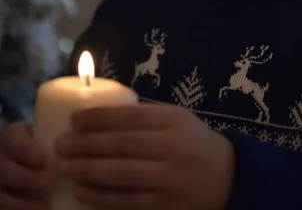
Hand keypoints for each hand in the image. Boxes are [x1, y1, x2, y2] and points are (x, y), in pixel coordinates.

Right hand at [0, 122, 52, 209]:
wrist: (29, 162)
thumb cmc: (43, 146)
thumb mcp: (46, 137)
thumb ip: (54, 141)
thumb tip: (77, 145)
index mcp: (11, 137)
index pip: (14, 141)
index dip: (26, 150)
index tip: (41, 158)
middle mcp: (0, 158)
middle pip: (5, 168)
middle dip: (25, 177)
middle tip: (48, 183)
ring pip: (1, 193)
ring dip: (20, 202)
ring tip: (43, 206)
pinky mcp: (1, 198)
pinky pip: (3, 207)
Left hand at [55, 103, 234, 209]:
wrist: (227, 176)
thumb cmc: (192, 141)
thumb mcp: (177, 119)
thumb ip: (146, 116)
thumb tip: (99, 114)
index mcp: (174, 121)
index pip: (131, 116)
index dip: (100, 117)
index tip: (74, 119)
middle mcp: (173, 148)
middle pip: (122, 145)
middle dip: (86, 144)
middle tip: (60, 144)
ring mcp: (170, 179)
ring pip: (122, 175)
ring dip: (87, 171)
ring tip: (64, 167)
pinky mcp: (167, 206)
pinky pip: (128, 202)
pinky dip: (102, 198)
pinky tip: (81, 192)